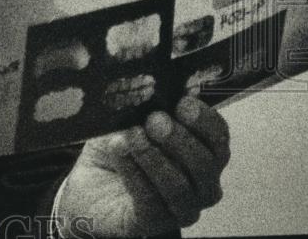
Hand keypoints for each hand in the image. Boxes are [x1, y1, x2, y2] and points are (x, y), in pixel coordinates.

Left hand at [57, 97, 229, 236]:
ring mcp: (181, 207)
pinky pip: (151, 201)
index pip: (218, 137)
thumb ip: (147, 104)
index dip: (204, 120)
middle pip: (206, 164)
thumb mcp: (131, 117)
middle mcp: (200, 183)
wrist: (89, 182)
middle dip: (180, 139)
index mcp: (201, 150)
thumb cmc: (118, 146)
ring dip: (155, 158)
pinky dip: (135, 173)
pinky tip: (120, 152)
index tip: (182, 102)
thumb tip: (155, 84)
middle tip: (155, 120)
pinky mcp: (154, 222)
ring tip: (132, 136)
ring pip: (181, 187)